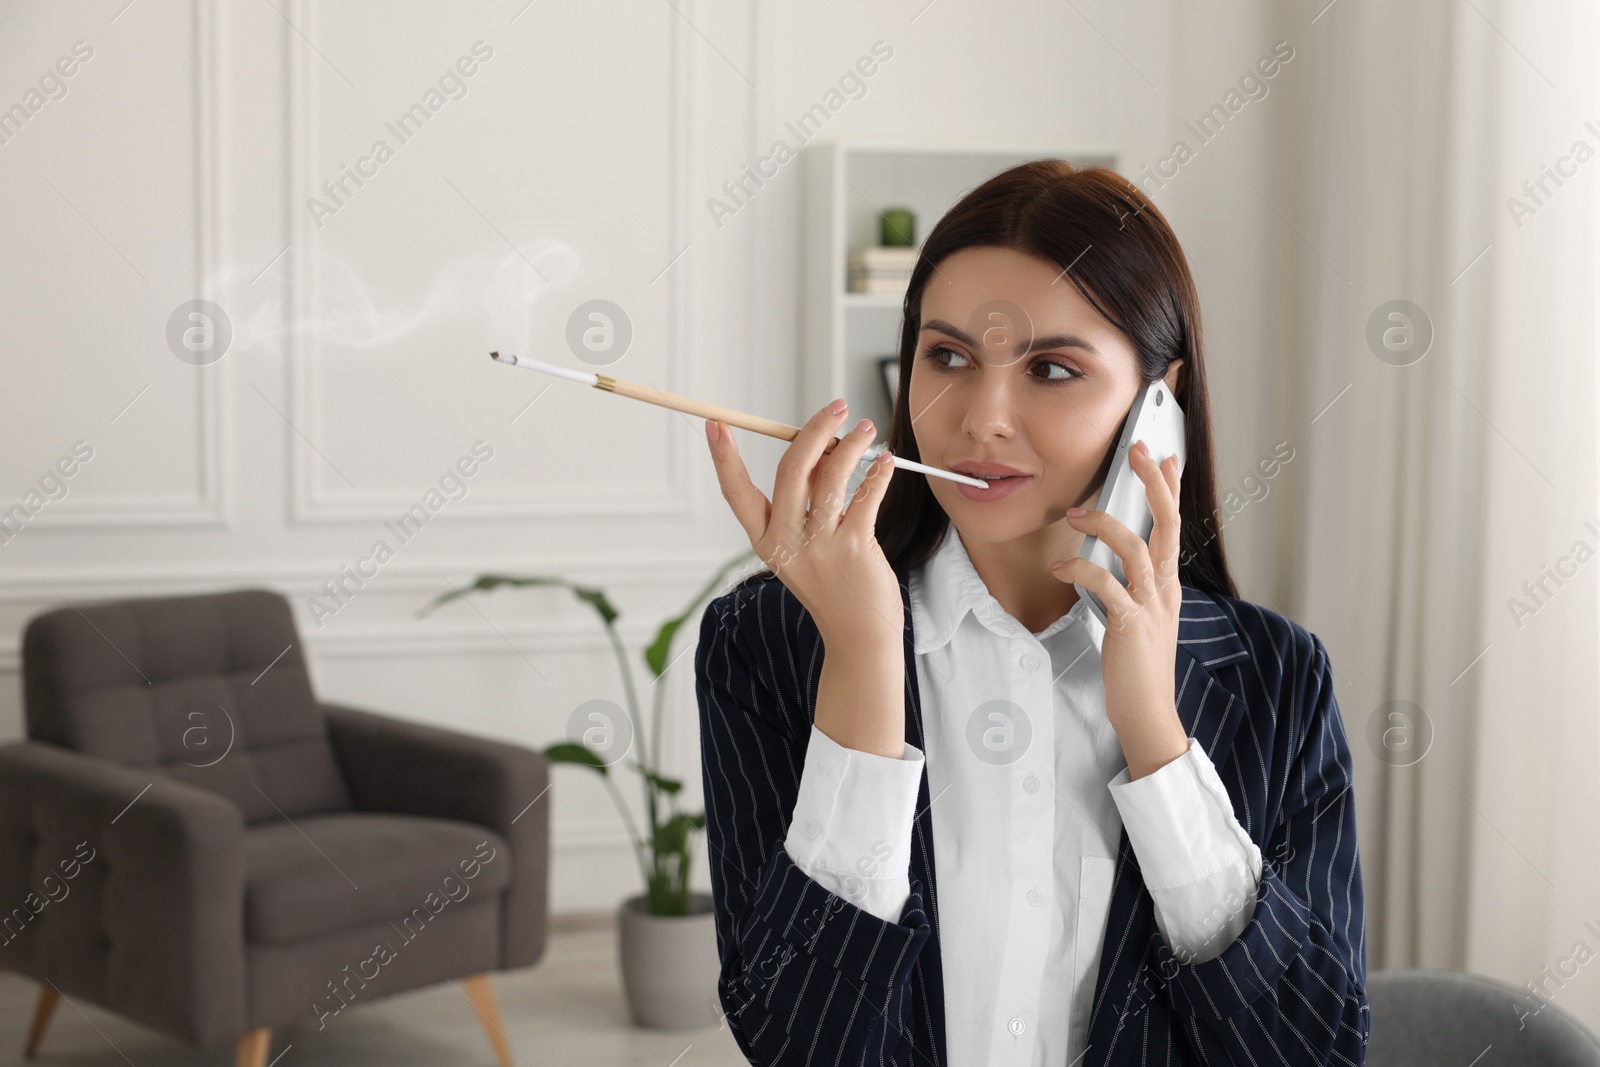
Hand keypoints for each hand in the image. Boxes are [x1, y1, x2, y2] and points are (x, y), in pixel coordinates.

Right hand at [705, 399, 901, 649]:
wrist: (859, 636)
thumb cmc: (834, 588)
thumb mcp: (805, 548)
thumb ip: (807, 503)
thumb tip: (823, 450)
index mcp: (766, 540)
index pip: (736, 492)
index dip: (724, 457)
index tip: (716, 424)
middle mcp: (786, 541)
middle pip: (792, 470)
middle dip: (814, 430)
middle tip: (836, 407)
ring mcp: (819, 545)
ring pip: (832, 476)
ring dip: (852, 444)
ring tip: (868, 430)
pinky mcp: (854, 547)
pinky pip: (865, 496)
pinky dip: (878, 473)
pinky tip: (885, 463)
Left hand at [1049, 439, 1187, 778]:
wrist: (1148, 712)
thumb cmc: (1138, 665)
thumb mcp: (1138, 615)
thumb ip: (1130, 584)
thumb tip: (1109, 557)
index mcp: (1167, 584)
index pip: (1173, 525)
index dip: (1170, 488)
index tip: (1164, 456)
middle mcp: (1165, 588)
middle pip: (1167, 522)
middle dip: (1152, 482)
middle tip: (1138, 450)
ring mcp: (1151, 604)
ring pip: (1135, 547)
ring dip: (1103, 524)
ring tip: (1075, 514)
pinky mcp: (1131, 624)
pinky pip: (1107, 585)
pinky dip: (1082, 570)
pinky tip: (1060, 568)